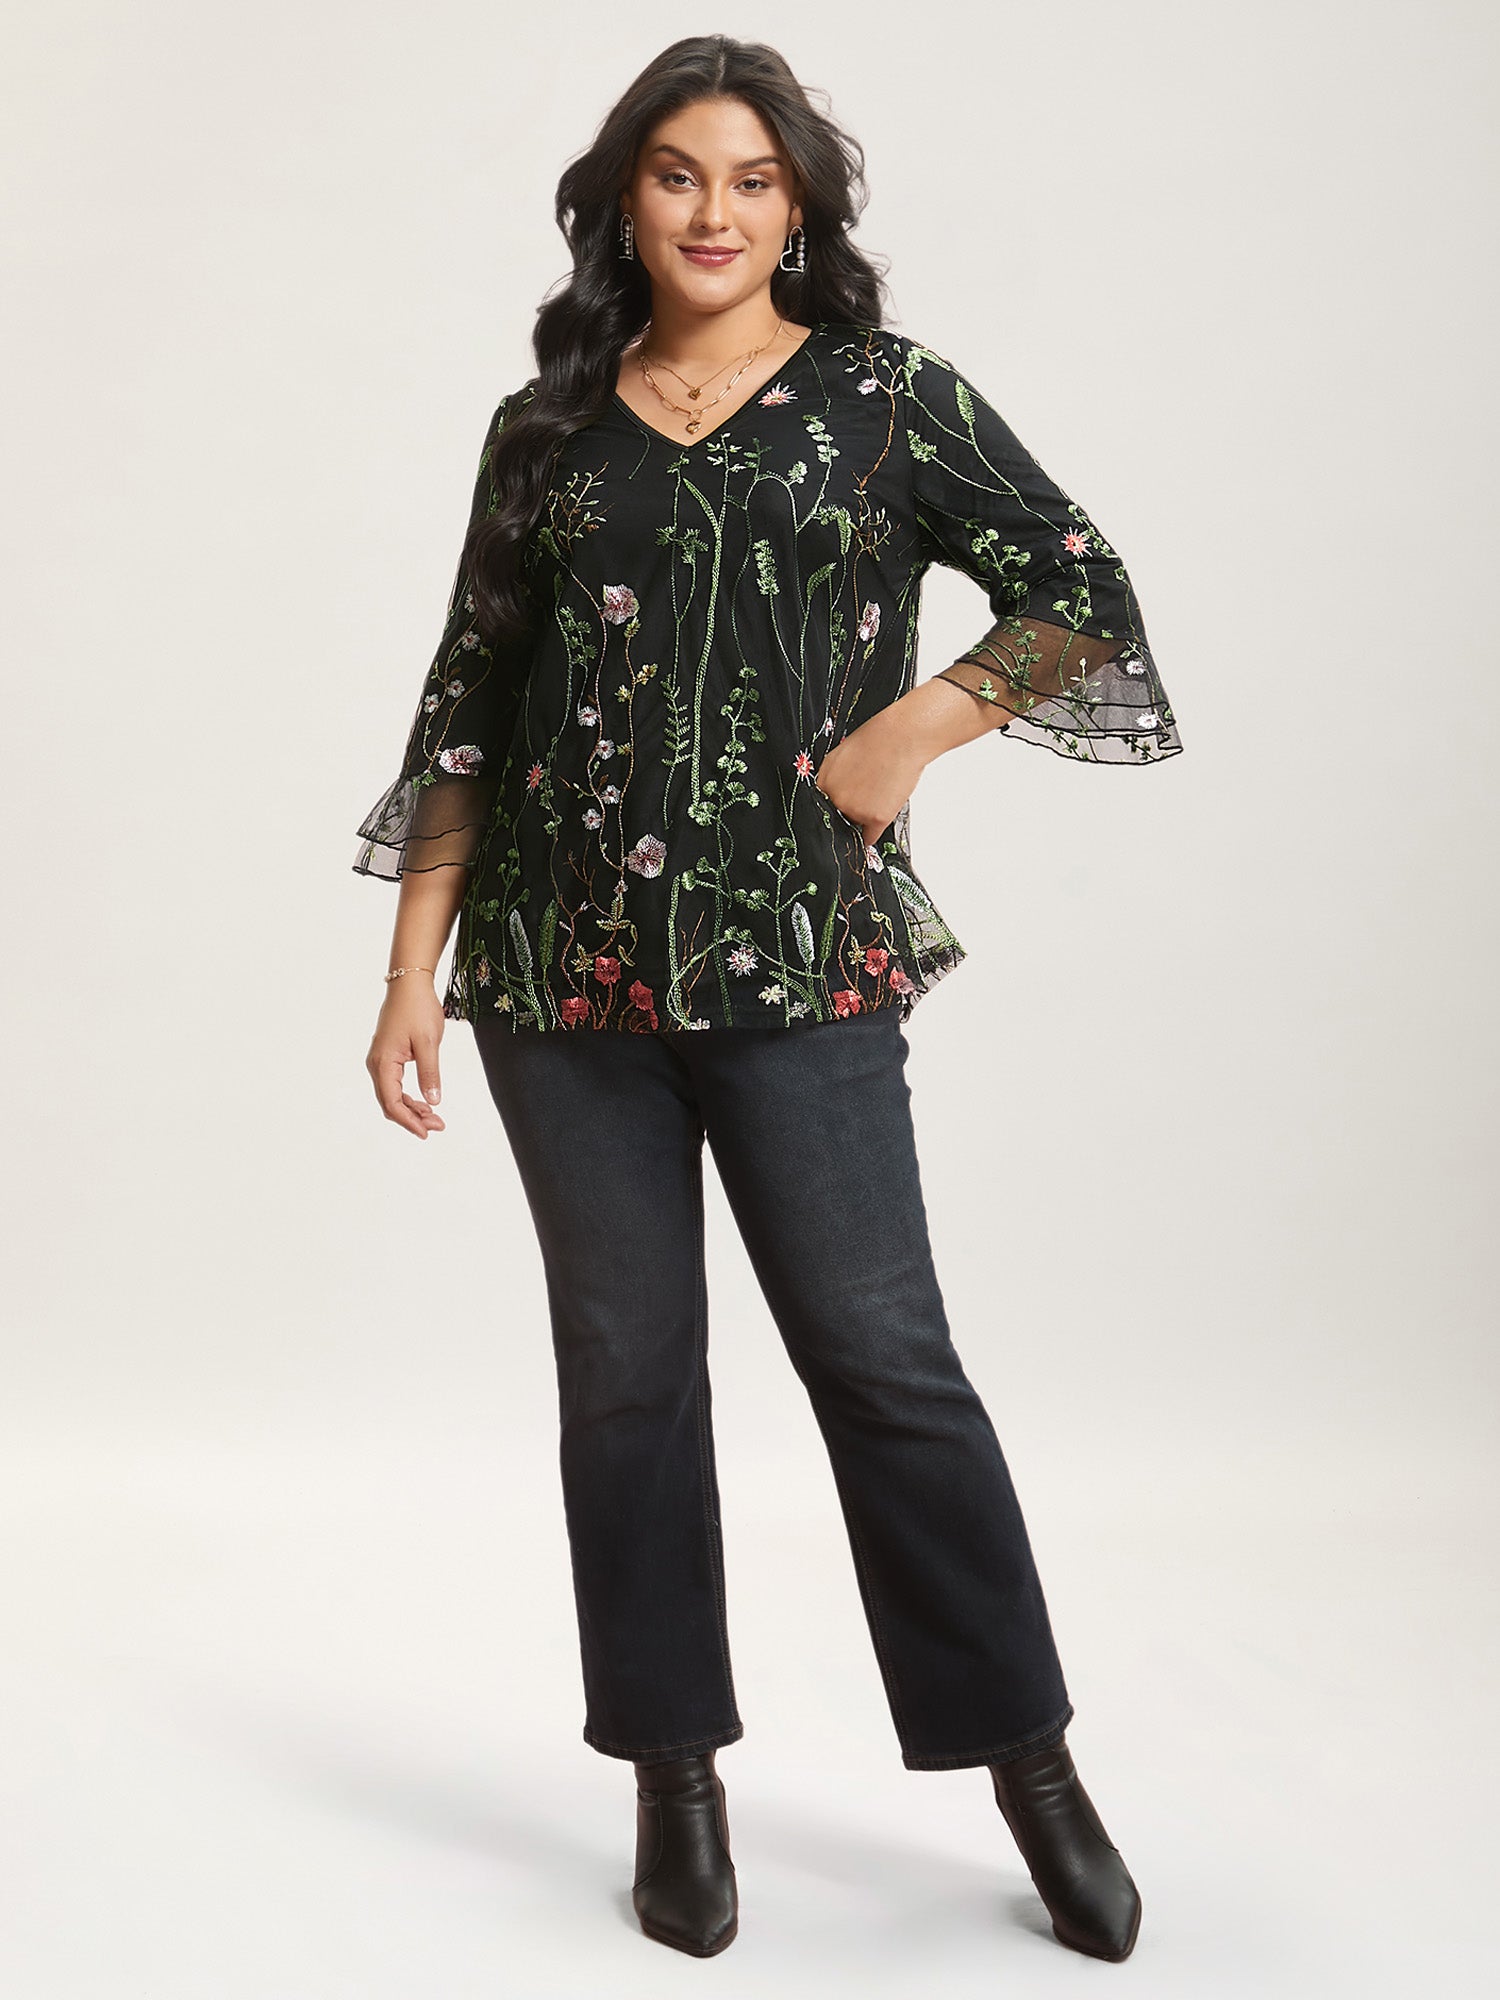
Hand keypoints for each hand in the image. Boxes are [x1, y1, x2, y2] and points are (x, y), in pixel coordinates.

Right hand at [367, 976, 448, 1138]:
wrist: (409, 984)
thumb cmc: (418, 1009)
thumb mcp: (429, 1042)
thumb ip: (430, 1073)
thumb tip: (433, 1101)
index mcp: (383, 1062)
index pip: (392, 1102)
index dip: (409, 1121)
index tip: (427, 1132)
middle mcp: (377, 1064)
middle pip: (390, 1103)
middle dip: (412, 1118)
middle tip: (438, 1126)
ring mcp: (381, 1060)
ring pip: (392, 1095)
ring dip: (412, 1108)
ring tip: (435, 1117)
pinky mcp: (388, 1056)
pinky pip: (395, 1084)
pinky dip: (409, 1096)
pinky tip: (425, 1101)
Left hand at [815, 705, 926, 845]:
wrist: (902, 736)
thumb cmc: (879, 739)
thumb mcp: (843, 755)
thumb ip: (836, 778)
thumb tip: (838, 793)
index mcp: (824, 780)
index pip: (822, 805)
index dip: (834, 807)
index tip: (838, 812)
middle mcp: (835, 797)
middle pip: (837, 817)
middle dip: (848, 812)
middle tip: (864, 801)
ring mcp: (854, 809)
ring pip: (854, 826)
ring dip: (863, 820)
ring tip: (878, 798)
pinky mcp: (875, 818)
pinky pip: (869, 838)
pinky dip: (871, 837)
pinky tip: (874, 828)